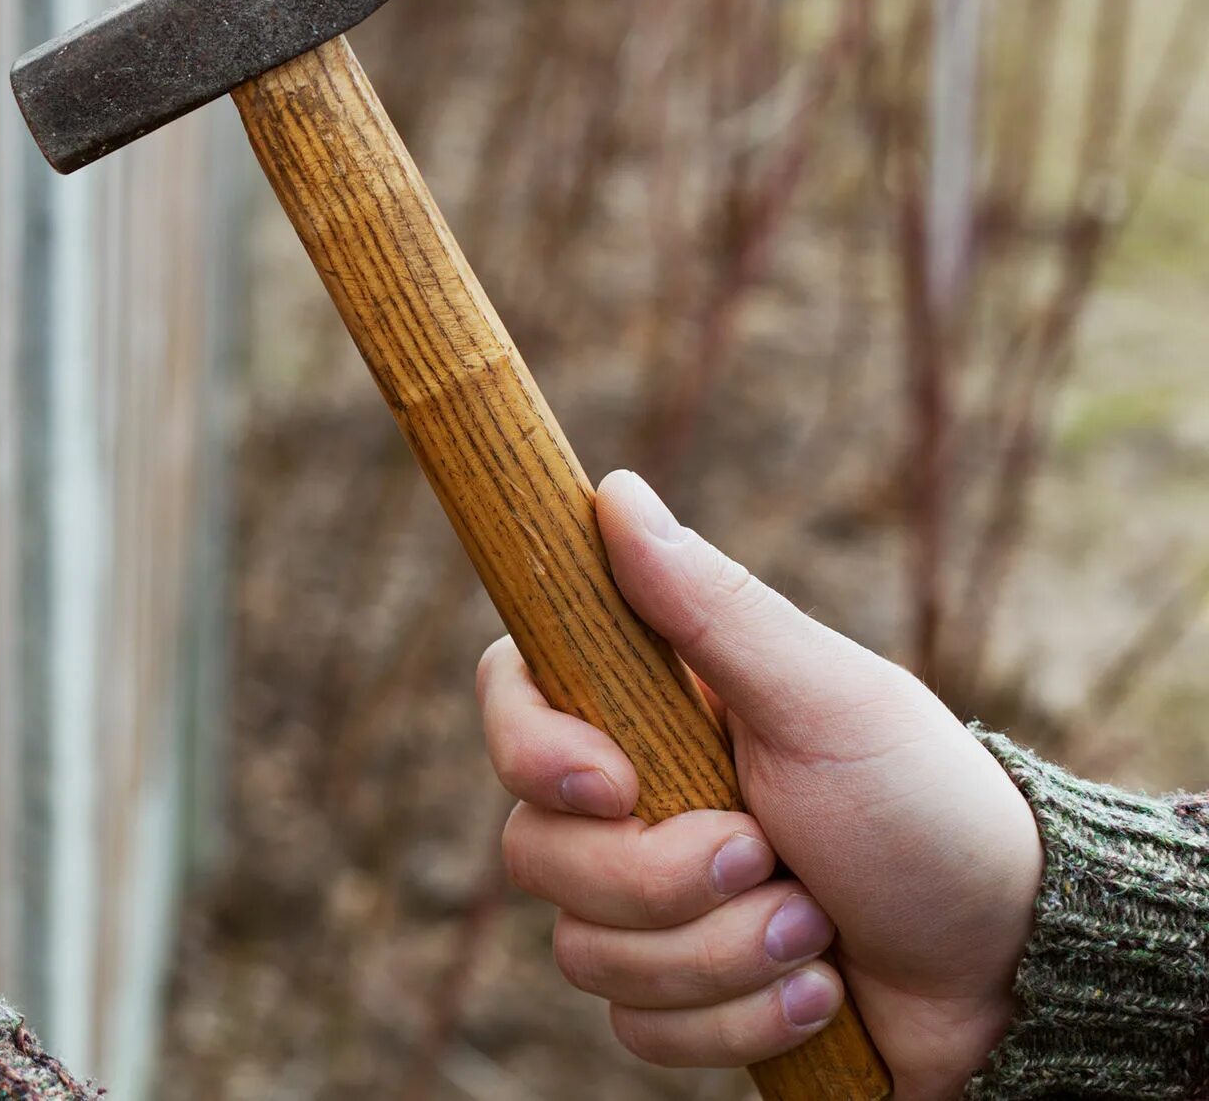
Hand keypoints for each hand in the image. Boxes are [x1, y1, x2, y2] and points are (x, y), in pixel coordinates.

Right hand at [477, 471, 1040, 1098]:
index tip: (615, 783)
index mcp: (645, 713)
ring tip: (818, 933)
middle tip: (774, 859)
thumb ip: (711, 607)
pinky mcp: (676, 997)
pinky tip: (817, 997)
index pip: (510, 705)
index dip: (533, 751)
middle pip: (536, 851)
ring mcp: (646, 909)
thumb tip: (615, 490)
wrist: (1011, 965)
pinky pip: (637, 1030)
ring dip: (721, 956)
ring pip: (586, 953)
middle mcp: (627, 807)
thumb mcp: (826, 701)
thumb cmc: (925, 808)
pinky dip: (738, 1022)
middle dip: (665, 881)